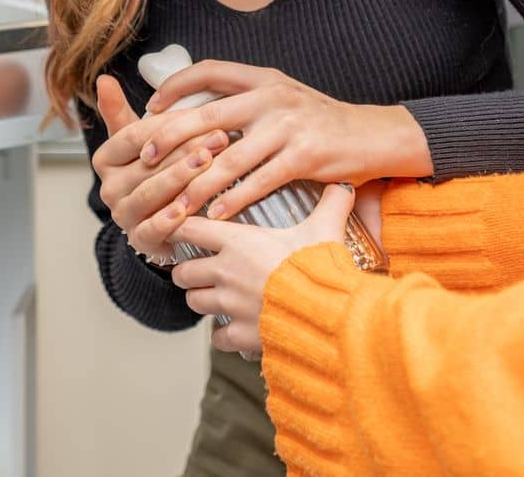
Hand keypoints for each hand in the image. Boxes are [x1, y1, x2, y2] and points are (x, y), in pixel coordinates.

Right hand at [90, 75, 228, 261]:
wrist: (162, 216)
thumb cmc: (155, 169)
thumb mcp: (141, 138)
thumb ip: (121, 110)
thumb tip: (104, 78)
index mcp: (105, 159)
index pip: (134, 135)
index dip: (168, 125)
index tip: (202, 115)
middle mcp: (108, 188)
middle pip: (148, 164)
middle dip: (185, 149)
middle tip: (218, 137)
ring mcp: (122, 215)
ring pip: (151, 193)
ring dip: (181, 178)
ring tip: (208, 164)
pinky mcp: (139, 240)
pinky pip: (152, 229)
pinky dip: (169, 220)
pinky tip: (187, 208)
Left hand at [140, 61, 430, 221]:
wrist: (375, 136)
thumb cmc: (323, 124)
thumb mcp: (285, 99)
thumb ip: (247, 102)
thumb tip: (199, 117)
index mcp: (264, 78)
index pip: (208, 71)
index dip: (175, 87)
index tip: (151, 108)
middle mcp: (273, 96)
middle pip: (207, 116)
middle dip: (171, 139)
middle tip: (146, 159)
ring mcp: (289, 126)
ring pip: (229, 158)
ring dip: (198, 183)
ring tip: (176, 203)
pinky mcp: (304, 156)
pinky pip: (259, 182)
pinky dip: (234, 201)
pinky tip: (217, 215)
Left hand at [171, 183, 355, 353]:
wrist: (325, 311)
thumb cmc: (319, 266)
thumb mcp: (325, 228)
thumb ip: (331, 205)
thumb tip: (343, 186)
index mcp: (237, 242)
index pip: (189, 229)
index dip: (180, 228)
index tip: (180, 230)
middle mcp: (225, 272)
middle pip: (183, 272)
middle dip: (190, 272)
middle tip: (202, 271)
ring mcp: (229, 305)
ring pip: (195, 302)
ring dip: (203, 300)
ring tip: (217, 298)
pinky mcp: (239, 333)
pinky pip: (217, 337)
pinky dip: (223, 335)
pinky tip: (236, 328)